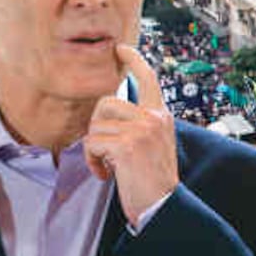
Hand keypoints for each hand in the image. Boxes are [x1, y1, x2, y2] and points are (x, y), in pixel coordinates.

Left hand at [85, 44, 178, 225]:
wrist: (162, 206)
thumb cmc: (153, 180)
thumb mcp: (154, 144)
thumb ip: (140, 125)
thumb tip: (110, 114)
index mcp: (161, 116)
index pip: (148, 78)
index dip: (133, 60)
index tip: (120, 49)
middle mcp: (154, 118)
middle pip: (107, 102)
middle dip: (97, 125)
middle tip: (104, 149)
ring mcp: (142, 130)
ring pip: (96, 124)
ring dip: (94, 148)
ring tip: (107, 165)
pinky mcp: (127, 146)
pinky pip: (92, 143)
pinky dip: (92, 161)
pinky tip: (105, 173)